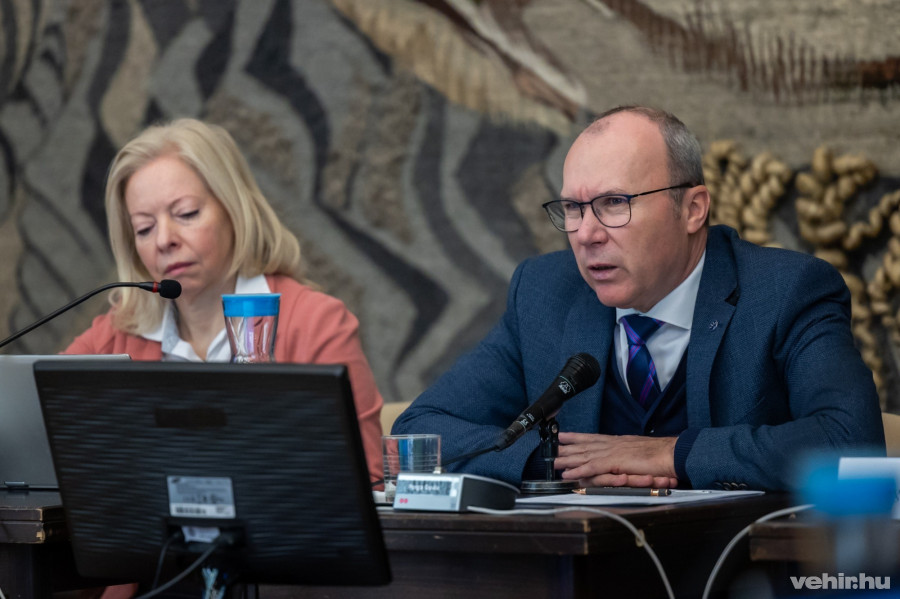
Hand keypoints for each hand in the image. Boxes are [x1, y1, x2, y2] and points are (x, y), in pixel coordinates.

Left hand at [555, 432, 678, 487]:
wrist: (672, 455)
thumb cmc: (661, 456)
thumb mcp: (639, 454)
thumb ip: (626, 457)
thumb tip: (616, 463)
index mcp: (618, 442)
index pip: (593, 438)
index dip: (577, 437)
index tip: (563, 435)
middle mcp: (613, 444)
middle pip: (584, 445)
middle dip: (566, 447)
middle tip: (550, 448)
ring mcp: (613, 452)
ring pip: (584, 455)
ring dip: (567, 459)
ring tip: (553, 462)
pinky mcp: (615, 462)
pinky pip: (592, 467)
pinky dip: (578, 471)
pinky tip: (568, 474)